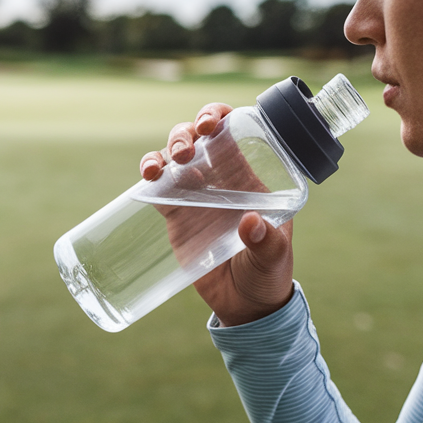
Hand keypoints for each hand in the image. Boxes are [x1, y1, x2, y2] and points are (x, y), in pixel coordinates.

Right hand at [140, 104, 296, 326]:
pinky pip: (158, 185)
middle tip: (186, 152)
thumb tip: (251, 223)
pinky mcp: (176, 214)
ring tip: (162, 167)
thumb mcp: (274, 257)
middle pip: (199, 138)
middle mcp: (221, 179)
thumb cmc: (268, 274)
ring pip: (175, 156)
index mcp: (250, 177)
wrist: (245, 305)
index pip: (235, 133)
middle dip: (186, 132)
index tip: (210, 124)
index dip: (219, 117)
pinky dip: (150, 173)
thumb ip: (267, 242)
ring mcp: (196, 195)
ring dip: (166, 150)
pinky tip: (148, 177)